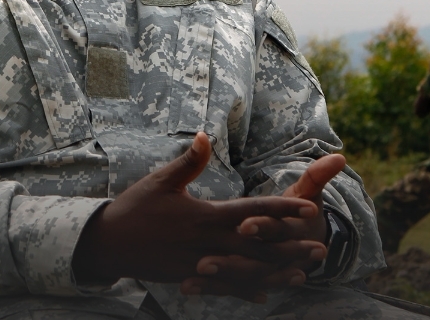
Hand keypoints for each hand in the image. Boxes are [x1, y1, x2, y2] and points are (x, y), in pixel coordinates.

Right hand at [71, 132, 319, 298]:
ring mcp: (200, 264)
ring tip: (303, 274)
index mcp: (204, 216)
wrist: (108, 244)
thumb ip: (189, 161)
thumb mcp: (161, 181)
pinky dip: (245, 290)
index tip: (307, 210)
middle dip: (289, 248)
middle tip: (320, 248)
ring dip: (276, 273)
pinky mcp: (191, 277)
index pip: (251, 212)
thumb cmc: (135, 207)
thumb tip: (206, 136)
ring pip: (246, 272)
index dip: (281, 211)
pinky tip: (265, 294)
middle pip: (257, 247)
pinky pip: (224, 286)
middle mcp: (207, 242)